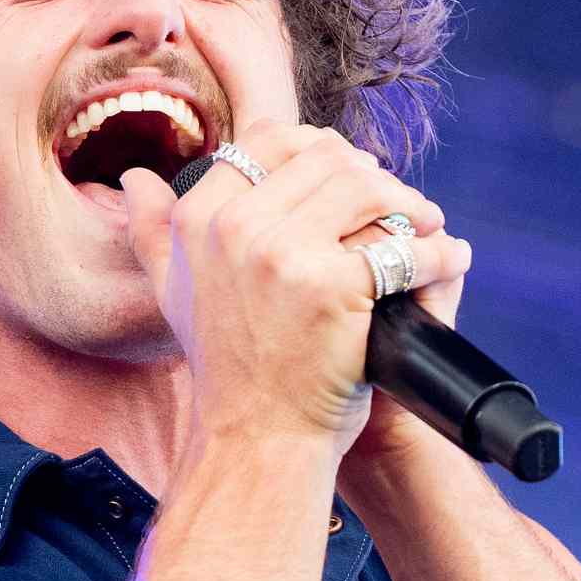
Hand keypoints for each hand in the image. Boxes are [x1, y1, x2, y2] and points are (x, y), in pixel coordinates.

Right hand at [120, 120, 469, 469]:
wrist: (256, 440)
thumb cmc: (228, 369)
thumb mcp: (174, 293)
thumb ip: (153, 232)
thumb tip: (132, 180)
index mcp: (199, 219)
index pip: (267, 140)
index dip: (317, 148)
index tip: (348, 174)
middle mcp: (236, 228)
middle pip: (327, 159)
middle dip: (373, 176)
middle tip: (401, 204)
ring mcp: (284, 255)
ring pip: (368, 189)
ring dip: (411, 205)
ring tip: (428, 227)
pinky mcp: (334, 287)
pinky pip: (403, 248)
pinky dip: (438, 254)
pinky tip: (449, 260)